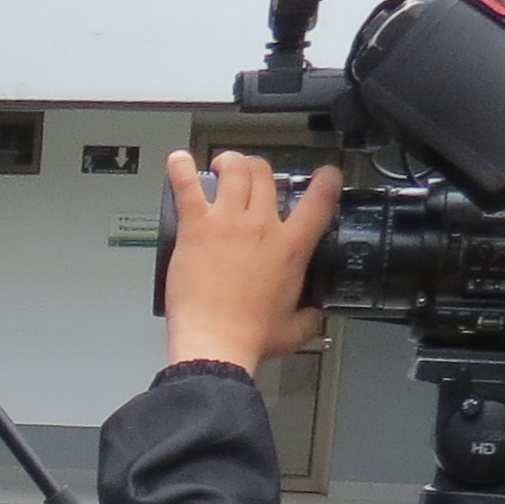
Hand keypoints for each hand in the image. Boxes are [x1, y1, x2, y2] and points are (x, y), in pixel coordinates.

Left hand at [160, 152, 339, 375]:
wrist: (216, 343)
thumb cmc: (251, 336)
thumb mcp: (295, 329)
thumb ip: (309, 316)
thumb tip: (313, 315)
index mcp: (292, 246)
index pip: (319, 199)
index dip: (326, 180)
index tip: (324, 174)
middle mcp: (261, 225)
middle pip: (266, 175)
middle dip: (259, 168)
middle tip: (251, 174)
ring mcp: (227, 222)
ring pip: (234, 171)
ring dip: (229, 162)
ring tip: (222, 164)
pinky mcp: (196, 227)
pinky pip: (187, 187)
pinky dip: (181, 169)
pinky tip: (178, 160)